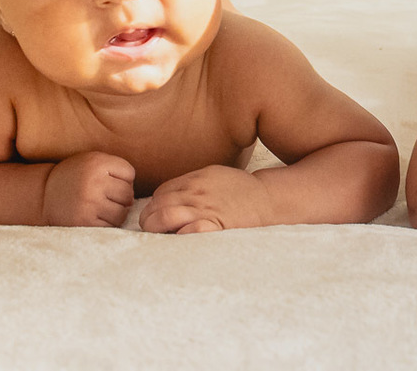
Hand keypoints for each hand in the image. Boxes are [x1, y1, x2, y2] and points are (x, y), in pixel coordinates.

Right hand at [42, 151, 135, 226]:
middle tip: (107, 196)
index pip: (129, 173)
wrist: (43, 194)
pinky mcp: (84, 222)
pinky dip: (108, 223)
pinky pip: (111, 226)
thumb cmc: (76, 176)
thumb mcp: (93, 161)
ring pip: (122, 212)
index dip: (123, 178)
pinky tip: (97, 216)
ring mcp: (89, 204)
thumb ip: (117, 168)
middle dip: (122, 196)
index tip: (109, 180)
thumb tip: (140, 194)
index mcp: (97, 163)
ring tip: (102, 206)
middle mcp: (93, 183)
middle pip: (127, 193)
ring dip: (117, 212)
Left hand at [139, 165, 269, 233]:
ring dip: (156, 229)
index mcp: (195, 180)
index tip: (155, 217)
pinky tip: (177, 240)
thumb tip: (167, 196)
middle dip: (149, 220)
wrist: (268, 199)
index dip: (154, 207)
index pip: (160, 193)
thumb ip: (191, 183)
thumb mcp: (214, 176)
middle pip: (158, 205)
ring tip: (158, 238)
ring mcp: (205, 209)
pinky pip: (188, 231)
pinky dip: (178, 236)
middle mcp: (196, 193)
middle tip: (151, 231)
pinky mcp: (216, 226)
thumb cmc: (241, 190)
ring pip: (166, 216)